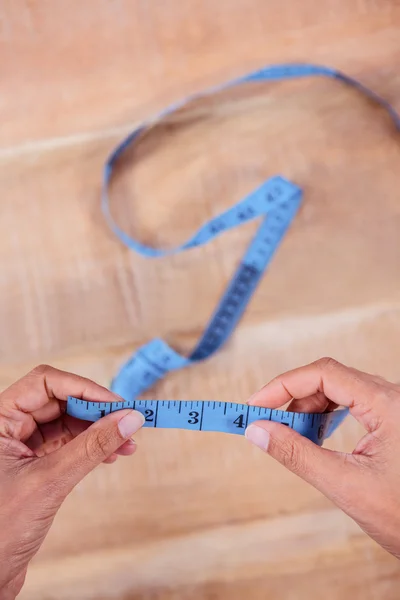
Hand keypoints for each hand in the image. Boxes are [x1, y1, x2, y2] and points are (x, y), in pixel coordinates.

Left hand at [0, 365, 144, 599]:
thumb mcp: (50, 482)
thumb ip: (91, 447)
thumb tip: (129, 419)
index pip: (45, 383)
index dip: (83, 388)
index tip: (116, 403)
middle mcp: (8, 426)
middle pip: (60, 400)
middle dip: (96, 410)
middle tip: (129, 420)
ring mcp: (21, 445)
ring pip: (66, 422)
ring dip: (98, 429)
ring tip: (127, 442)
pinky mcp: (34, 464)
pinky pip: (68, 443)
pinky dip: (91, 447)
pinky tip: (112, 454)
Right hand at [244, 357, 399, 559]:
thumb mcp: (345, 485)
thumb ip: (297, 454)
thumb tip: (258, 431)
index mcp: (387, 404)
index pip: (324, 374)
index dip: (284, 385)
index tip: (256, 406)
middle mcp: (391, 397)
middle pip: (329, 379)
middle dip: (293, 400)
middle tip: (265, 424)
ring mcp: (391, 407)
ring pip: (337, 390)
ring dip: (308, 409)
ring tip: (289, 435)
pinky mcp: (389, 419)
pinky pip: (350, 403)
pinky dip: (325, 417)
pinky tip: (314, 437)